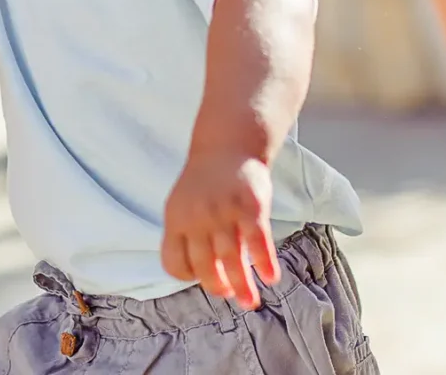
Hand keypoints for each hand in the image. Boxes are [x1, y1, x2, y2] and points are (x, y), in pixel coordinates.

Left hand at [162, 153, 281, 309]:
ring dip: (242, 285)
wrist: (227, 144)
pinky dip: (264, 262)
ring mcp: (223, 212)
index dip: (188, 275)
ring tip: (250, 302)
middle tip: (230, 296)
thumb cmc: (205, 181)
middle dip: (217, 286)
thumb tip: (199, 273)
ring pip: (232, 259)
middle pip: (204, 265)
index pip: (174, 261)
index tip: (201, 279)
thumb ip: (187, 235)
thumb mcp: (182, 204)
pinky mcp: (250, 206)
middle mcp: (197, 217)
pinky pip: (257, 241)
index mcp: (175, 218)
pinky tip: (271, 277)